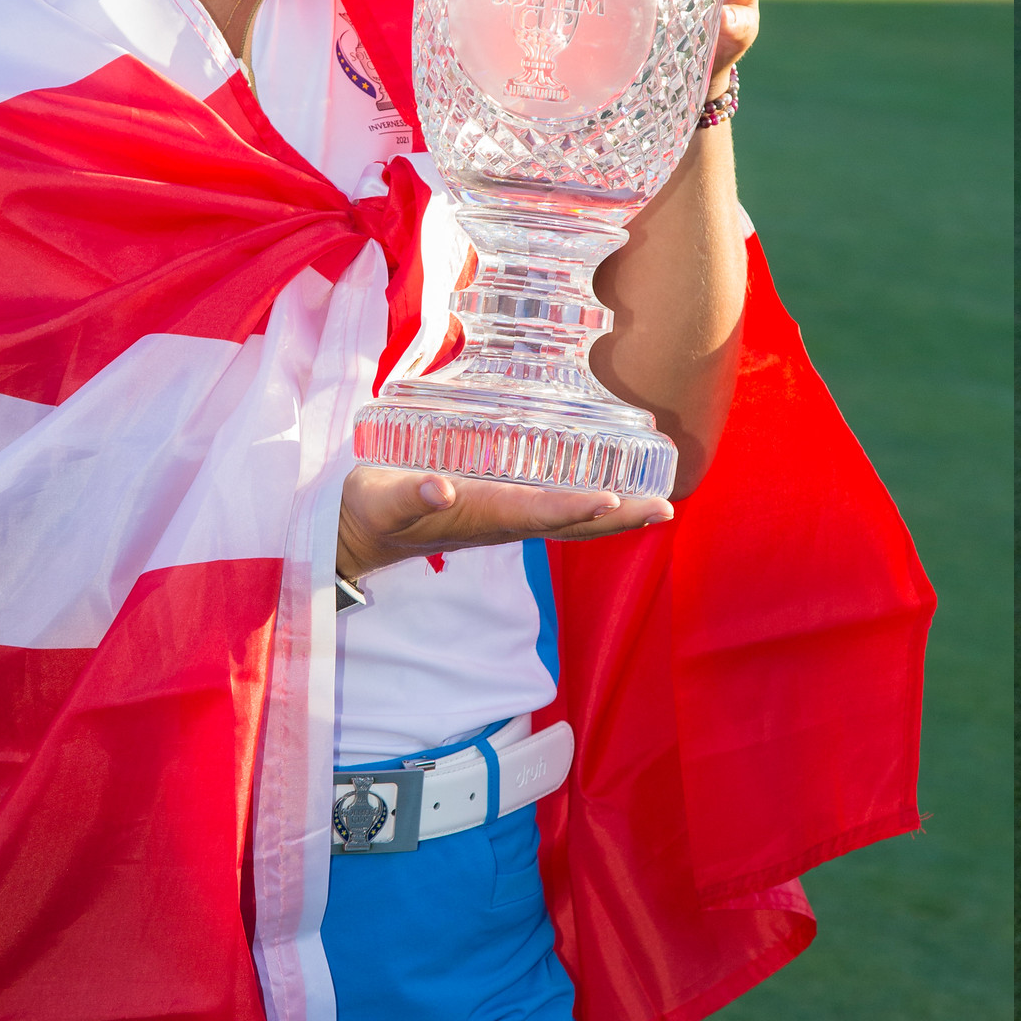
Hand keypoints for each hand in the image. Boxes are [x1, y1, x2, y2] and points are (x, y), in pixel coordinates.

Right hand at [336, 464, 673, 581]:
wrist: (356, 532)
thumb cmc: (369, 509)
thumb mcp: (380, 499)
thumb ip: (407, 495)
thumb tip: (440, 488)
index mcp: (478, 514)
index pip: (535, 512)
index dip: (574, 508)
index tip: (614, 501)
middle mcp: (500, 520)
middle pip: (568, 523)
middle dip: (617, 517)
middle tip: (664, 509)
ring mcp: (503, 518)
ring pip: (567, 520)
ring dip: (614, 514)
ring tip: (657, 506)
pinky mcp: (500, 510)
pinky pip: (554, 508)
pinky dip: (590, 505)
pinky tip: (619, 497)